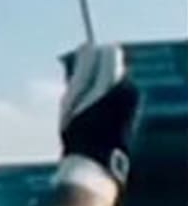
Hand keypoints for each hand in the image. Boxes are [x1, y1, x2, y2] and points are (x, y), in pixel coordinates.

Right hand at [59, 43, 139, 184]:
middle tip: (74, 86)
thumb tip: (87, 46)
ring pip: (113, 77)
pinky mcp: (133, 108)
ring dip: (96, 81)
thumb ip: (82, 69)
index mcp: (114, 81)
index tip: (72, 67)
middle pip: (111, 63)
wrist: (97, 160)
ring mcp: (133, 98)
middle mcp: (129, 87)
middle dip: (93, 68)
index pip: (107, 51)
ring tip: (81, 102)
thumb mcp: (73, 96)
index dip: (88, 55)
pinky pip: (116, 90)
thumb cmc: (81, 129)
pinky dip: (102, 93)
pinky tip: (91, 110)